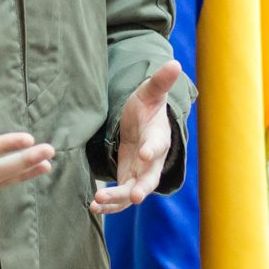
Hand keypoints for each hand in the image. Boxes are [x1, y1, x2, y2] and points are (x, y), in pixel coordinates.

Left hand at [90, 59, 182, 214]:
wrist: (143, 123)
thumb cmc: (148, 106)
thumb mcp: (150, 92)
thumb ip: (160, 81)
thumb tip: (175, 63)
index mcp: (158, 137)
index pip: (158, 144)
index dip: (152, 149)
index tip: (144, 153)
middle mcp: (152, 160)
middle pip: (149, 178)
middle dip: (141, 188)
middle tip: (134, 197)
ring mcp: (140, 173)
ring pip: (131, 192)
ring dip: (117, 199)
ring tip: (97, 202)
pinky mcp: (127, 180)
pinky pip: (120, 197)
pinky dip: (109, 203)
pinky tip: (93, 205)